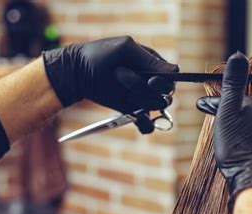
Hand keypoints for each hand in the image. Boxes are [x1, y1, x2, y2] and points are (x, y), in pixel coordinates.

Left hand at [43, 36, 177, 132]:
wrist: (77, 73)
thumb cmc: (101, 54)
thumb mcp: (126, 50)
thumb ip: (150, 60)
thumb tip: (174, 72)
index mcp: (153, 64)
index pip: (172, 76)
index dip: (165, 81)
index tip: (150, 80)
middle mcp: (150, 82)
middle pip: (166, 94)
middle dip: (146, 89)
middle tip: (124, 78)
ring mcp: (141, 97)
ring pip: (155, 107)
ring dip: (138, 98)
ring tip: (118, 84)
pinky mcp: (131, 111)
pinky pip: (147, 124)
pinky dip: (145, 124)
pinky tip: (137, 119)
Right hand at [198, 52, 251, 213]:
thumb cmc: (237, 147)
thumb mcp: (227, 114)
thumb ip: (233, 84)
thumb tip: (238, 54)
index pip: (231, 98)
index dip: (213, 103)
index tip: (201, 107)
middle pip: (247, 108)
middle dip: (232, 111)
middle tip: (217, 124)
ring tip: (238, 132)